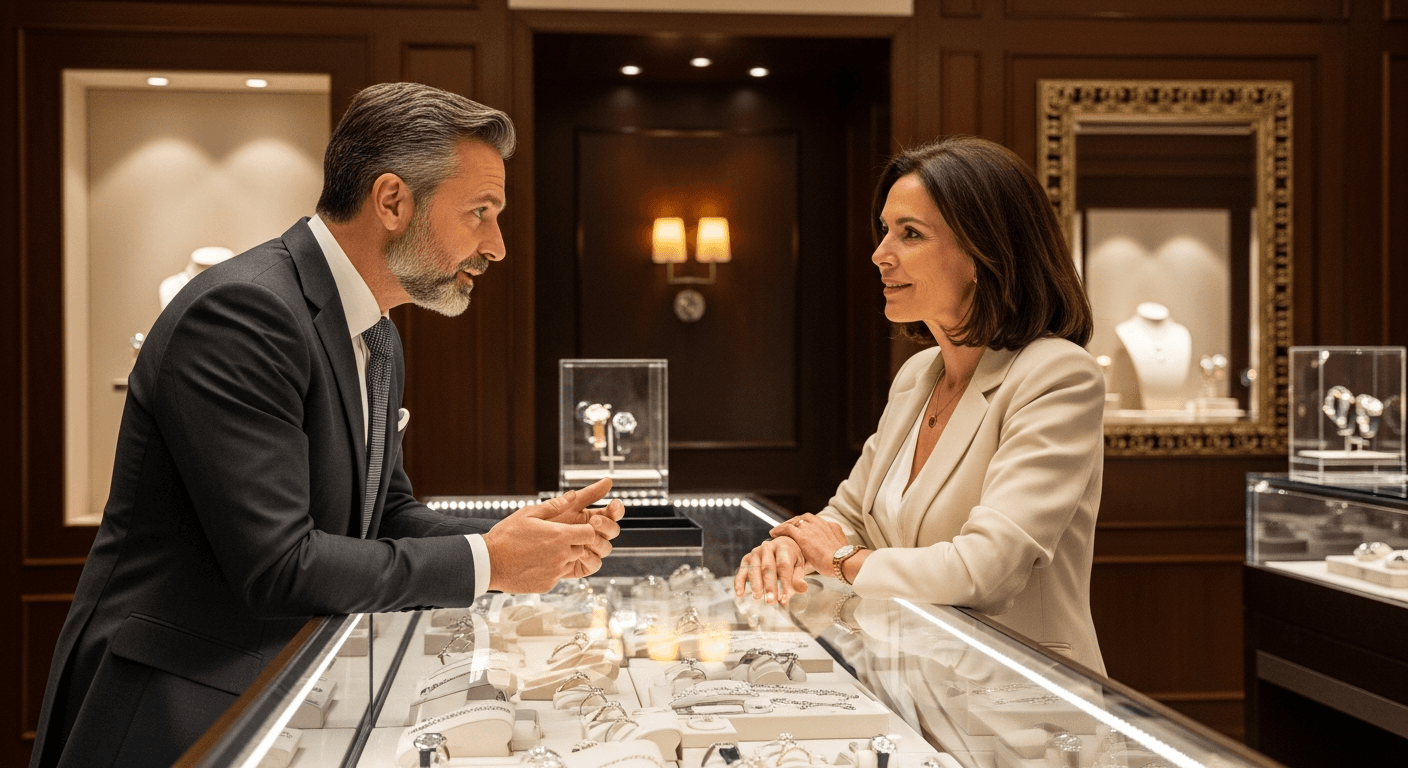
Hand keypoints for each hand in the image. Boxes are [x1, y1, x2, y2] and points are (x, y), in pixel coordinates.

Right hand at [484, 479, 620, 592]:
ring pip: (570, 562)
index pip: (589, 533)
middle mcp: (561, 555)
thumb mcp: (528, 514)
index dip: (584, 530)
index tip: (574, 529)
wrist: (489, 563)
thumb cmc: (506, 536)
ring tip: (541, 551)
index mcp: (559, 536)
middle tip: (553, 539)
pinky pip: (558, 575)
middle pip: (582, 548)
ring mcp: (555, 572)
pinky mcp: (548, 584)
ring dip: (562, 557)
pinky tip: (535, 563)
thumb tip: (573, 495)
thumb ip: (554, 505)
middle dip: (573, 543)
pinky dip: (551, 570)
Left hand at [529, 477, 624, 573]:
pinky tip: (580, 552)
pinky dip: (591, 558)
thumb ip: (570, 500)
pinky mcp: (579, 566)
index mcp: (582, 517)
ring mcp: (585, 550)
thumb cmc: (524, 530)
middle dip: (607, 524)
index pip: (608, 512)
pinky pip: (594, 563)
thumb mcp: (545, 510)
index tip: (614, 504)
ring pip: (605, 546)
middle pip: (611, 529)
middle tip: (595, 520)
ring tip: (585, 538)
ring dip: (599, 541)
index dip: (616, 509)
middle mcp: (587, 533)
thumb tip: (595, 485)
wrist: (509, 556)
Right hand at [734, 536, 810, 605]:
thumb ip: (798, 578)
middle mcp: (767, 548)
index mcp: (783, 547)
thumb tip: (802, 588)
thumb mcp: (798, 566)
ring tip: (758, 597)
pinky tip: (740, 593)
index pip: (783, 566)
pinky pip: (742, 571)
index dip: (784, 583)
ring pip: (754, 569)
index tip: (785, 598)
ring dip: (755, 584)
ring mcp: (755, 553)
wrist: (781, 546)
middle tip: (771, 600)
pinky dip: (739, 582)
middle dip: (769, 585)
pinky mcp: (746, 560)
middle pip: (767, 567)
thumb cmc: (791, 559)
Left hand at [768, 513, 850, 575]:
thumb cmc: (842, 561)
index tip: (802, 529)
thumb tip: (834, 550)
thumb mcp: (843, 549)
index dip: (807, 524)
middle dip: (795, 522)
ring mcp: (811, 527)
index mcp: (832, 526)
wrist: (841, 562)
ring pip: (794, 522)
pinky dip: (779, 530)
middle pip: (804, 518)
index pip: (816, 521)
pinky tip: (773, 534)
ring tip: (778, 532)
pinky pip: (787, 528)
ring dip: (786, 526)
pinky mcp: (802, 535)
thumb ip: (836, 544)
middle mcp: (821, 523)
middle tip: (788, 528)